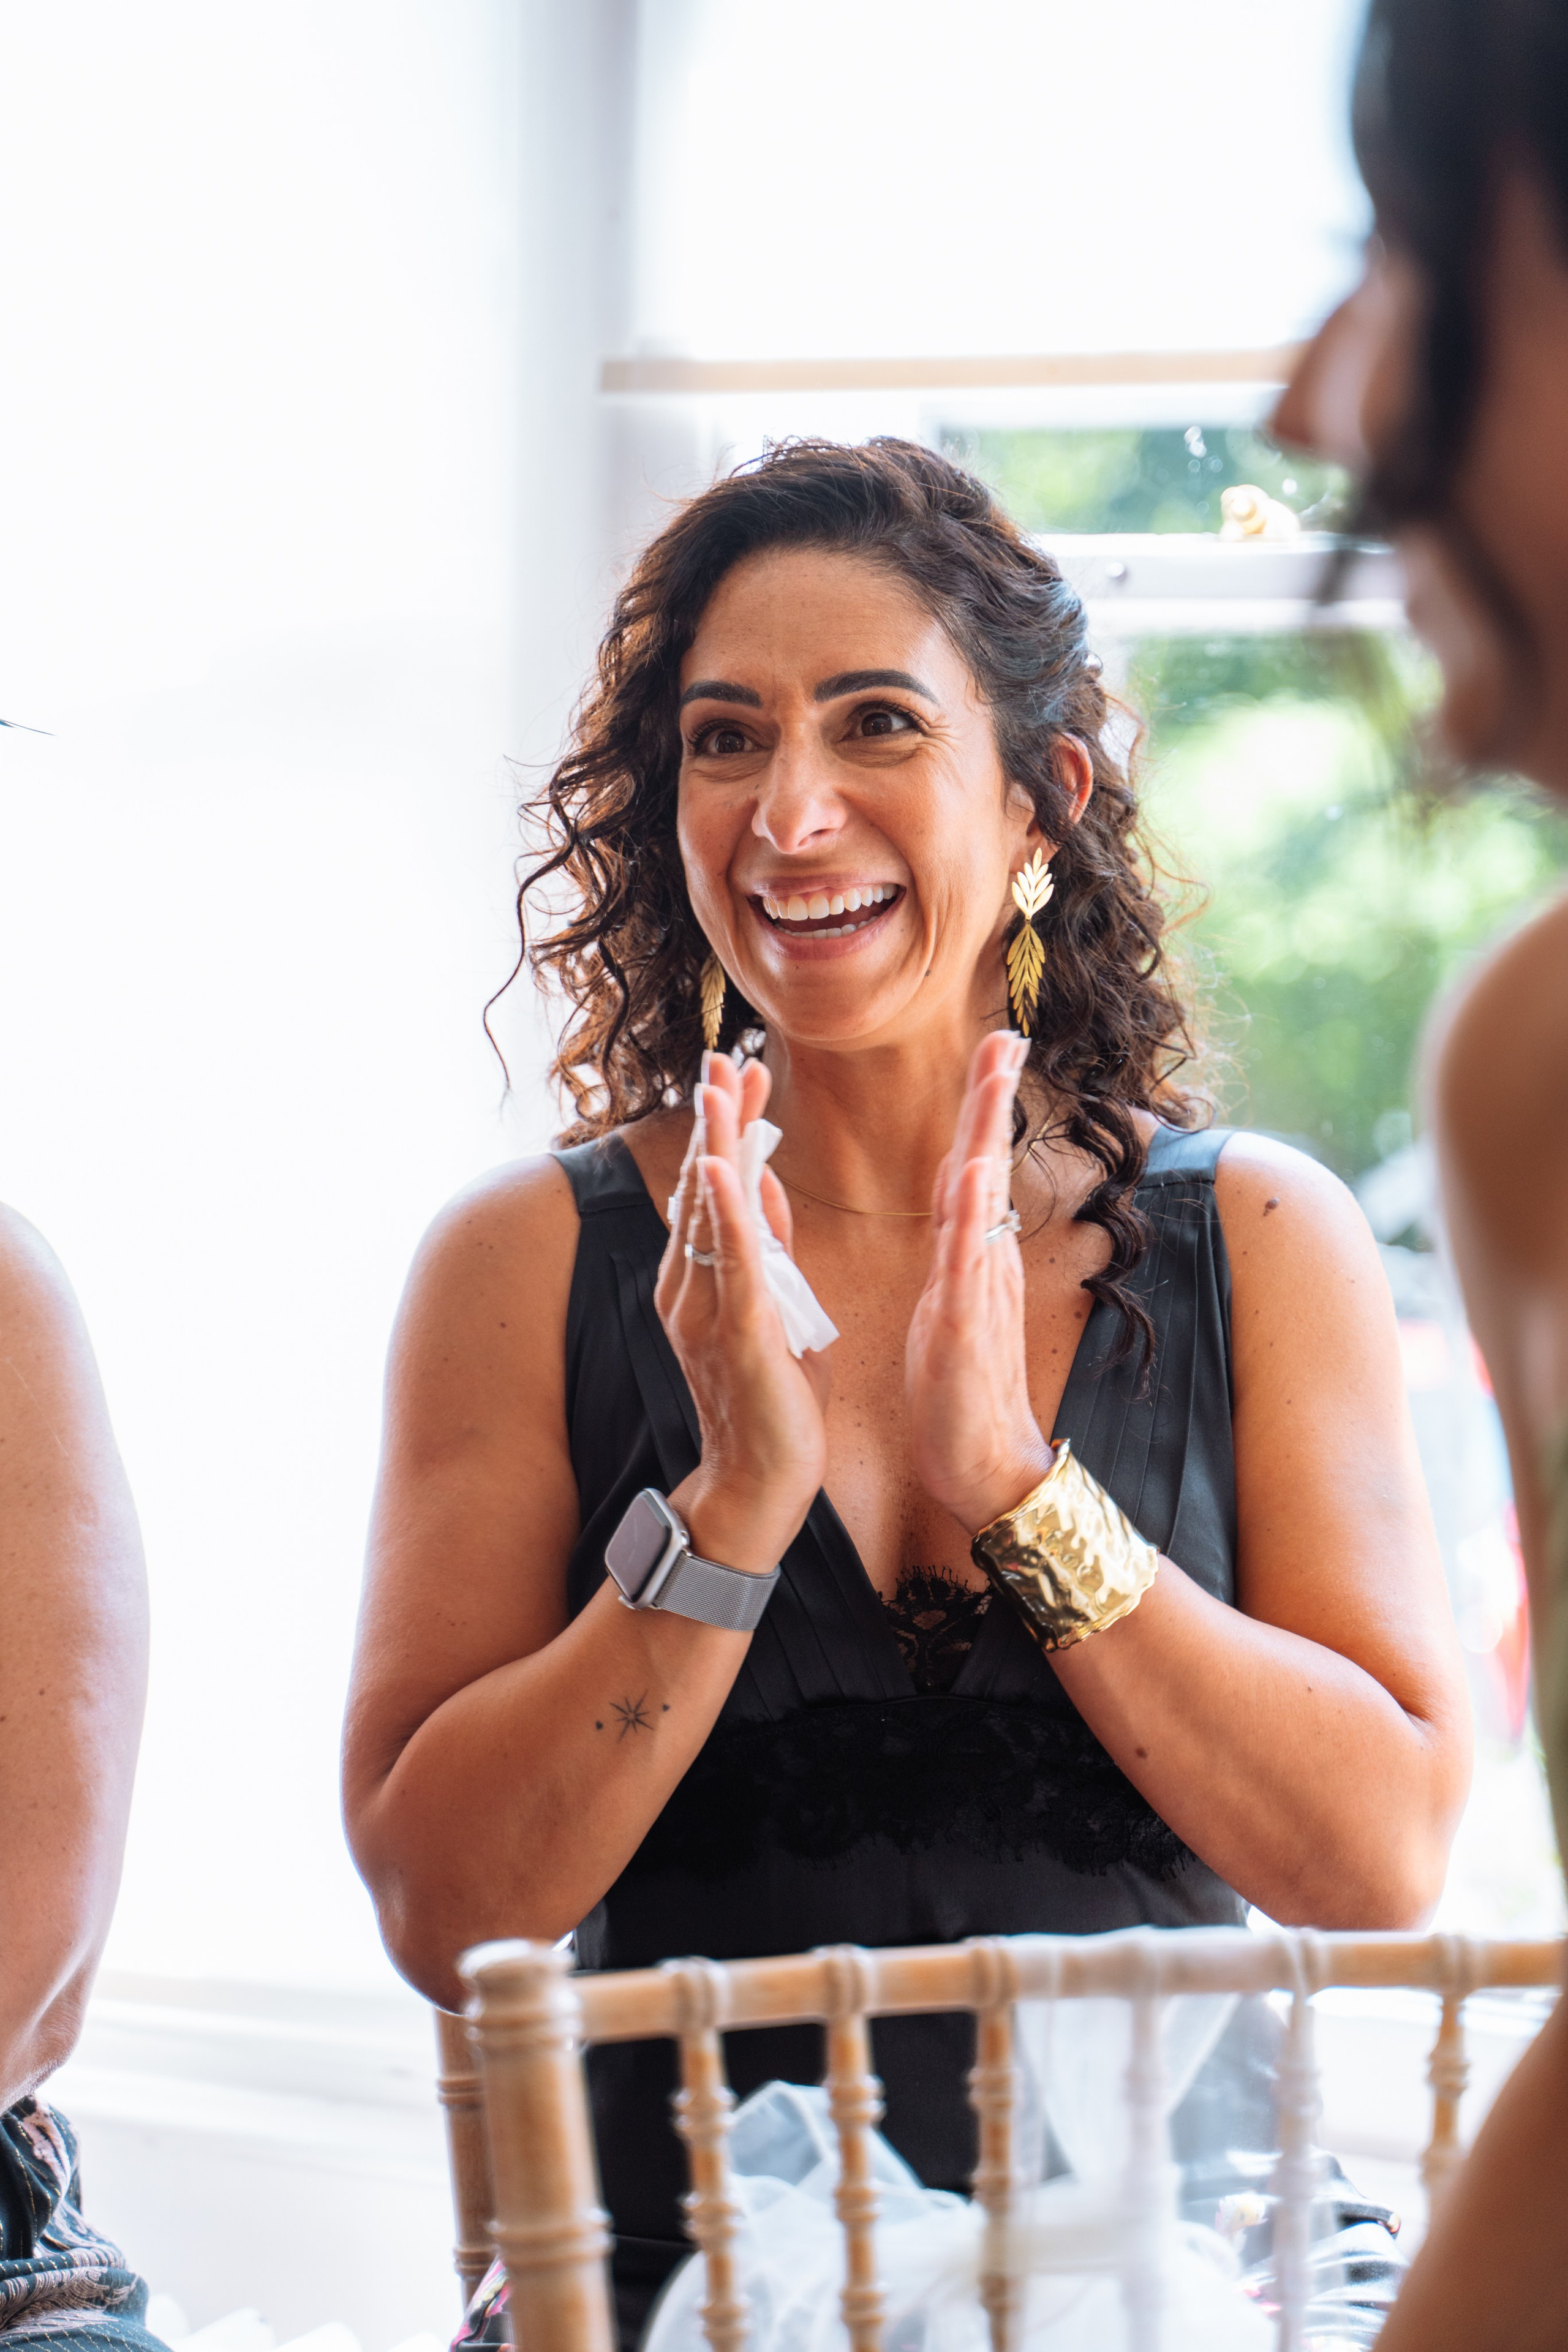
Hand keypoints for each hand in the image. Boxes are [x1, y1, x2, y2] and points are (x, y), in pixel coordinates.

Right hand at [656, 1053, 831, 1572]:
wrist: (760, 1484)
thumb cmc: (772, 1403)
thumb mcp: (776, 1308)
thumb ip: (766, 1248)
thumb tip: (758, 1181)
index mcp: (702, 1281)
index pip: (713, 1187)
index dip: (726, 1124)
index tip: (738, 1068)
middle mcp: (691, 1288)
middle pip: (703, 1185)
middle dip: (718, 1116)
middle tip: (725, 1053)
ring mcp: (708, 1310)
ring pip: (712, 1211)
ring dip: (719, 1141)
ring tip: (722, 1082)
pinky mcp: (739, 1334)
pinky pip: (732, 1262)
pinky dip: (728, 1211)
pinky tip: (722, 1164)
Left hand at [905, 1031, 1053, 1534]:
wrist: (982, 1465)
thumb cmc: (960, 1388)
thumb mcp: (951, 1299)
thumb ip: (959, 1244)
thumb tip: (965, 1190)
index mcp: (969, 1254)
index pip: (973, 1164)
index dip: (979, 1105)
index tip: (993, 1044)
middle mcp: (981, 1262)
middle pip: (986, 1164)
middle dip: (992, 1096)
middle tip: (1005, 1033)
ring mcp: (978, 1293)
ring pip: (982, 1202)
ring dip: (985, 1136)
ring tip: (992, 1078)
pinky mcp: (966, 1333)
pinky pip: (967, 1269)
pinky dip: (968, 1222)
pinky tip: (972, 1178)